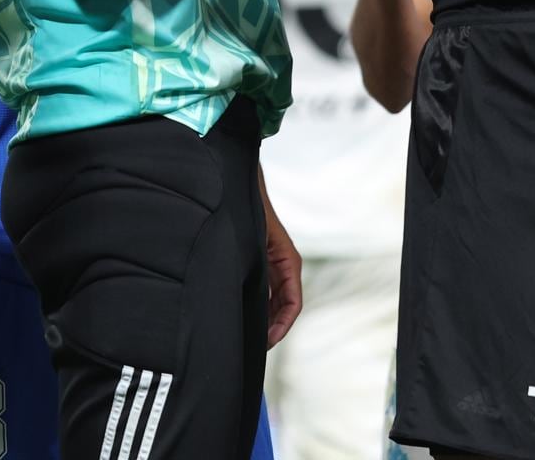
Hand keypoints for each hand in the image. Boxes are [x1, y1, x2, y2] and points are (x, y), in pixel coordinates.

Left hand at [260, 184, 302, 347]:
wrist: (240, 189)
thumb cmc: (250, 212)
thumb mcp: (254, 244)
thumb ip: (258, 272)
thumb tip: (250, 302)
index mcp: (289, 262)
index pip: (293, 305)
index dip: (281, 327)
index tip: (267, 341)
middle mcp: (284, 266)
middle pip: (285, 308)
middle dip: (273, 328)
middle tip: (254, 346)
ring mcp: (274, 265)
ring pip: (275, 302)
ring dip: (265, 319)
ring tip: (248, 335)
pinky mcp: (262, 264)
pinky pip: (266, 292)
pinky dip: (259, 307)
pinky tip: (244, 315)